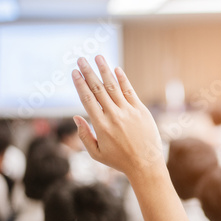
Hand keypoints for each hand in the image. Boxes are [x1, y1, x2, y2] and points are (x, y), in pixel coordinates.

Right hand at [71, 55, 163, 177]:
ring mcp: (128, 111)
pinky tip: (116, 69)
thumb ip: (84, 135)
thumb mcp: (96, 153)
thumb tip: (75, 117)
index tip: (74, 72)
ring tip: (98, 57)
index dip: (80, 83)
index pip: (87, 99)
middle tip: (81, 59)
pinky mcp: (141, 110)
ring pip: (114, 86)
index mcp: (101, 125)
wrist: (146, 164)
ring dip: (105, 70)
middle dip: (89, 72)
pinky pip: (130, 91)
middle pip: (98, 89)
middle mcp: (114, 115)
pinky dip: (123, 79)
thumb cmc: (119, 160)